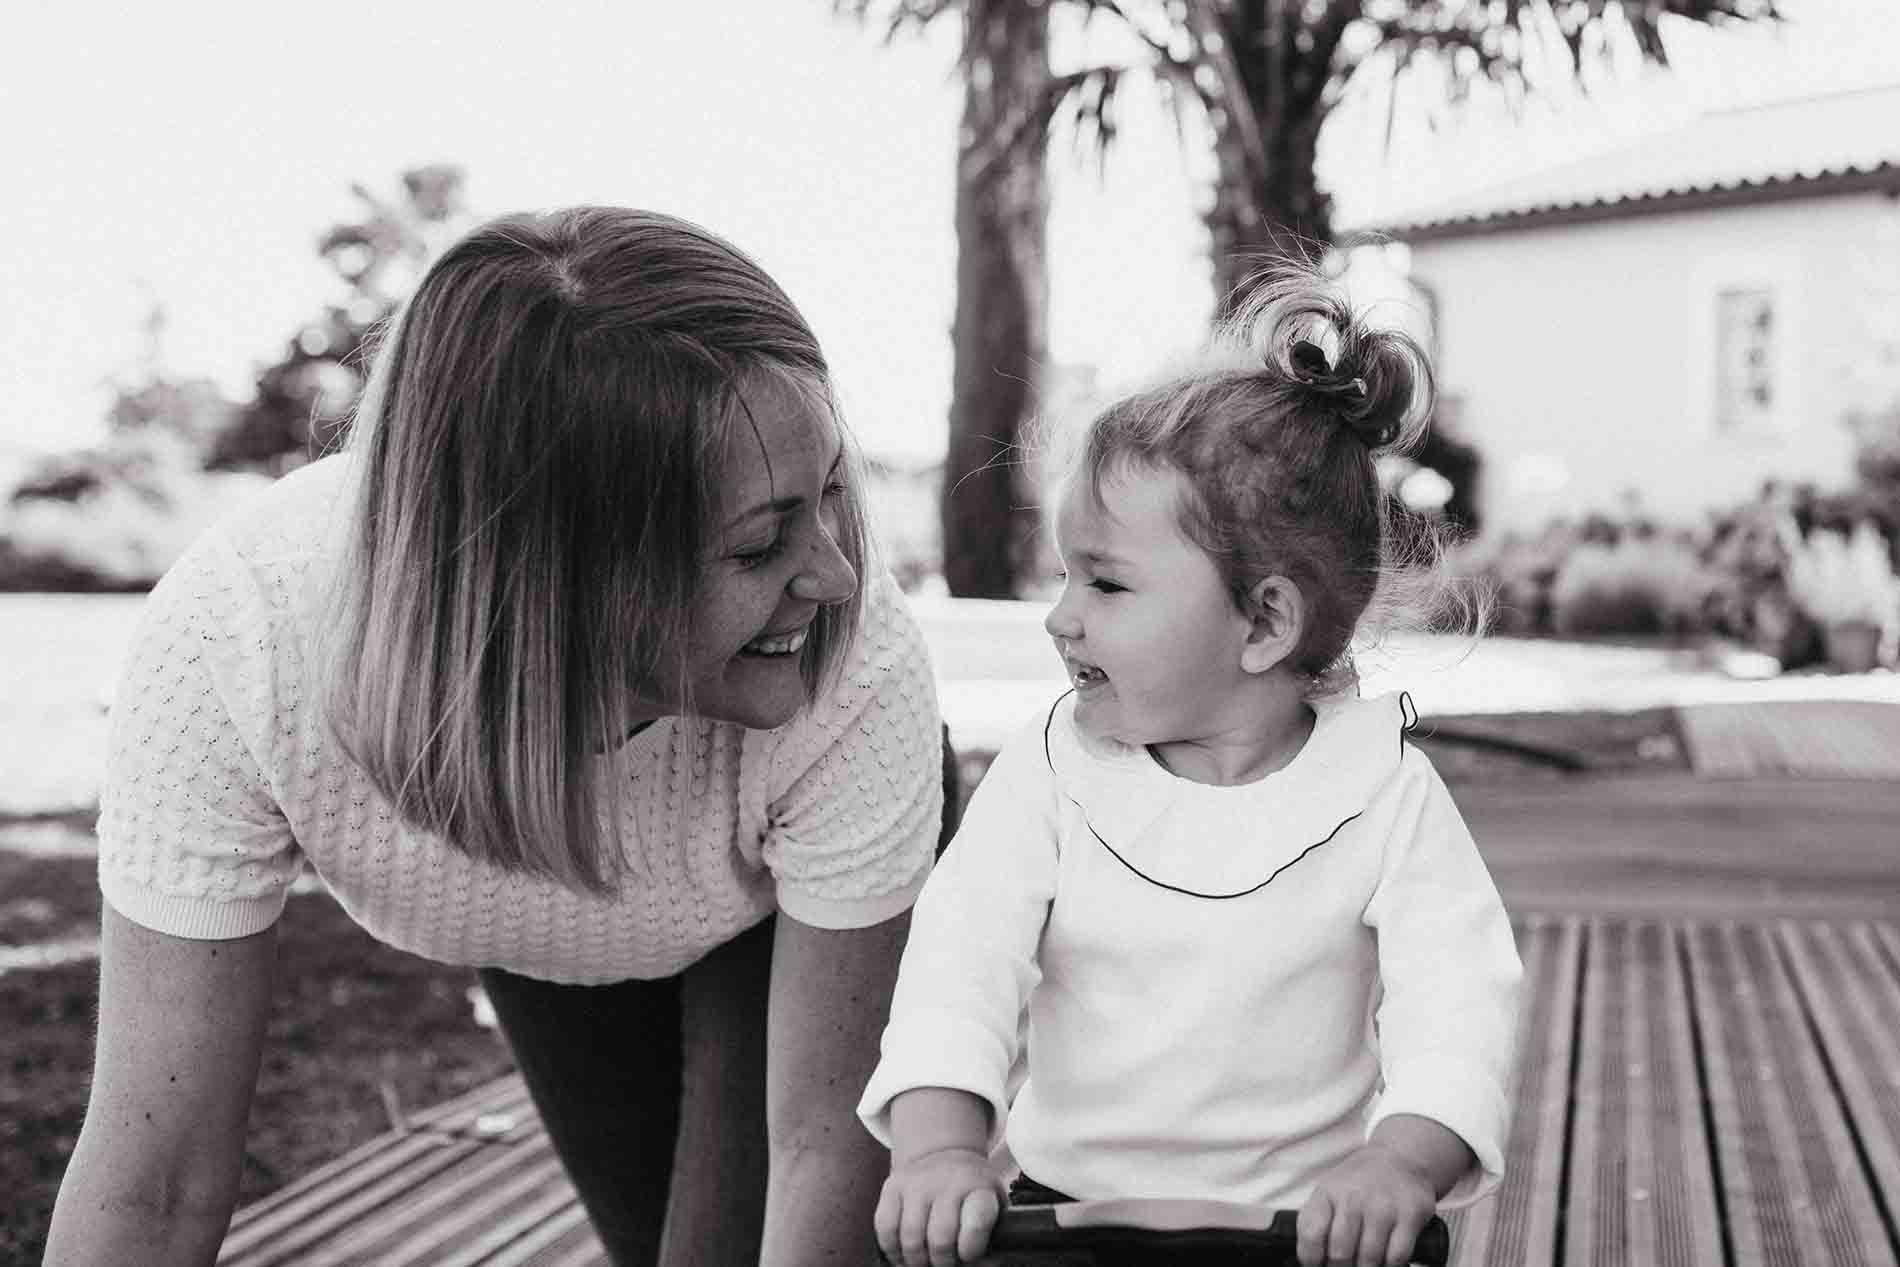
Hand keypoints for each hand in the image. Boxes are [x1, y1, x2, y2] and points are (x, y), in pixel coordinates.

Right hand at [874, 1147, 1002, 1266]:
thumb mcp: (993, 1208)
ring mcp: (918, 1181)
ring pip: (911, 1238)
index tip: (967, 1255)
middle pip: (940, 1239)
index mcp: (979, 1188)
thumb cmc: (971, 1192)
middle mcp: (949, 1180)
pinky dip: (892, 1248)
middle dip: (942, 1262)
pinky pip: (885, 1228)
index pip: (978, 1222)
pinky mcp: (893, 1185)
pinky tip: (903, 1252)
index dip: (971, 1249)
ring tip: (925, 1260)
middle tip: (945, 1263)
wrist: (944, 1154)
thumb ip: (990, 1239)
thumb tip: (979, 1265)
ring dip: (917, 1260)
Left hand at [1296, 1143, 1437, 1266]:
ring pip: (1369, 1260)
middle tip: (1345, 1266)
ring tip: (1363, 1264)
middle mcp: (1353, 1199)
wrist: (1400, 1158)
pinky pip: (1396, 1257)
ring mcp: (1382, 1208)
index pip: (1311, 1235)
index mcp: (1327, 1193)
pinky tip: (1385, 1261)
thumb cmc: (1359, 1181)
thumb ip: (1316, 1221)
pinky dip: (1389, 1266)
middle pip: (1340, 1253)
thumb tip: (1311, 1260)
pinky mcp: (1409, 1216)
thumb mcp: (1329, 1191)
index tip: (1318, 1265)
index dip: (1312, 1259)